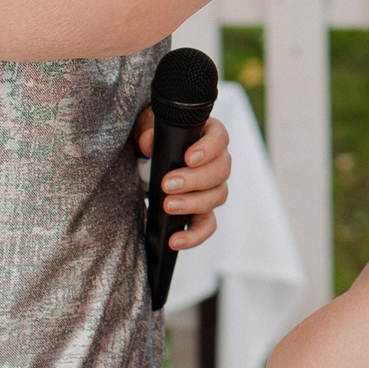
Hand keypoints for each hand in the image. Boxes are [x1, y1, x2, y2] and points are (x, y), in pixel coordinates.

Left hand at [135, 113, 232, 250]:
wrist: (147, 159)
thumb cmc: (155, 138)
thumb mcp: (147, 128)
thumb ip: (147, 131)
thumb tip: (148, 143)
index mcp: (208, 135)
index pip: (220, 138)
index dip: (209, 148)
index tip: (189, 157)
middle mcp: (217, 161)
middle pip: (221, 171)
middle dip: (194, 180)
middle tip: (168, 184)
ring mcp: (212, 188)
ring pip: (217, 196)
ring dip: (193, 203)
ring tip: (168, 206)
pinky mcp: (203, 211)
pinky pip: (207, 225)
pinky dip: (193, 235)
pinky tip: (175, 240)